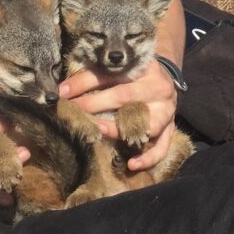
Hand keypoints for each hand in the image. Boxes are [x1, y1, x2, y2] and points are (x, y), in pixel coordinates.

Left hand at [59, 61, 177, 171]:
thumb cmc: (136, 76)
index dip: (84, 81)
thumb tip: (65, 88)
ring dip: (118, 129)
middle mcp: (157, 87)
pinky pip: (162, 146)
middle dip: (94, 104)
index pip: (110, 73)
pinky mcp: (170, 129)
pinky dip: (148, 158)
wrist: (167, 82)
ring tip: (98, 130)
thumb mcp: (122, 68)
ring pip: (145, 123)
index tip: (63, 91)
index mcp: (143, 68)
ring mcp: (166, 110)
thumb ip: (99, 75)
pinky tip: (131, 165)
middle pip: (124, 96)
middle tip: (73, 111)